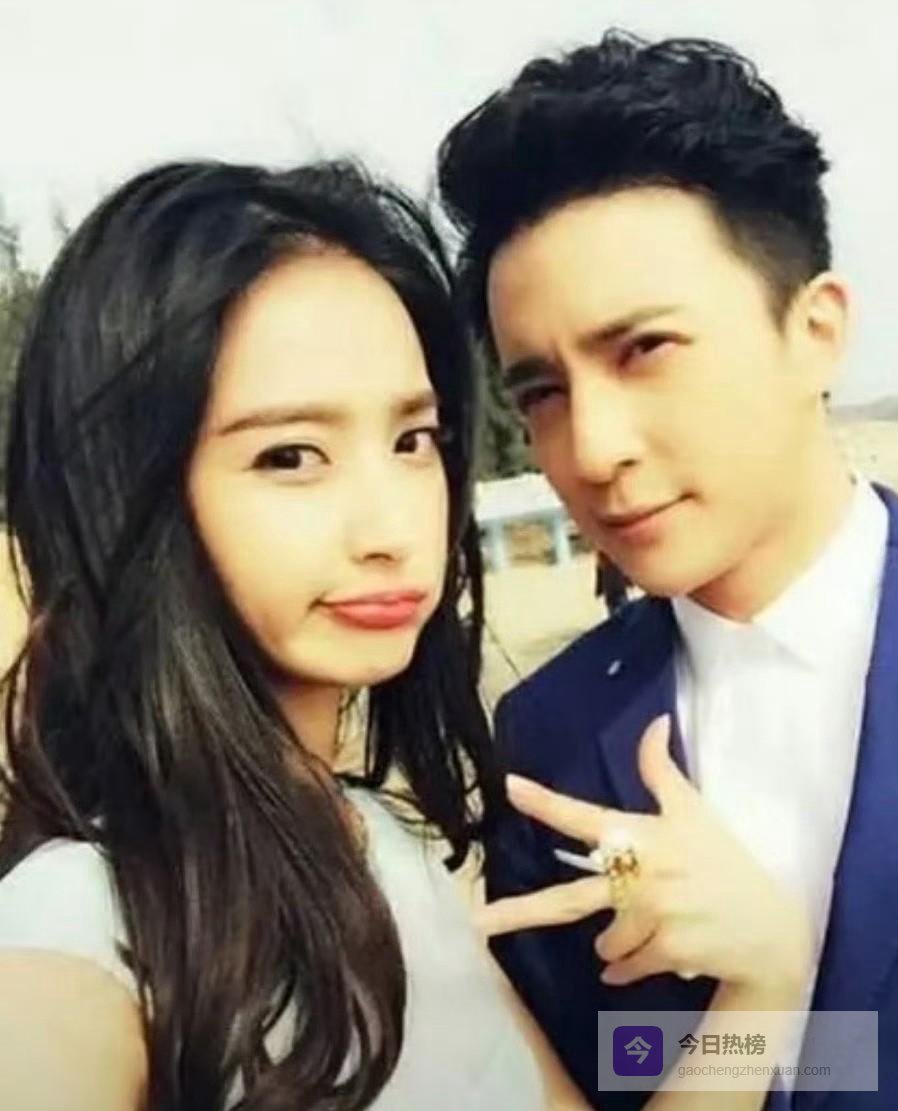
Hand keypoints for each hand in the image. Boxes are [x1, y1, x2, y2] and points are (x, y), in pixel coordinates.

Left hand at [482, 717, 811, 993]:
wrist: (772, 930)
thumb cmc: (726, 863)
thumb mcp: (694, 812)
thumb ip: (662, 770)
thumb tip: (655, 721)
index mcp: (643, 838)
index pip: (586, 817)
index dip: (547, 802)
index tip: (509, 786)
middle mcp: (642, 877)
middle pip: (569, 898)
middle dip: (520, 912)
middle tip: (479, 924)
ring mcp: (653, 918)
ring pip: (603, 939)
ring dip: (615, 940)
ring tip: (657, 924)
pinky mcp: (665, 954)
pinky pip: (623, 966)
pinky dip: (628, 967)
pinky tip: (654, 956)